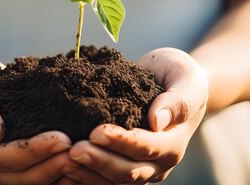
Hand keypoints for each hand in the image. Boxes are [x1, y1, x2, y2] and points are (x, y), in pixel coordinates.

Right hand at [0, 53, 78, 184]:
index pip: (8, 158)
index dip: (35, 151)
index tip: (62, 139)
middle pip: (24, 176)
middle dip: (54, 166)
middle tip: (82, 150)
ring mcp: (1, 171)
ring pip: (34, 182)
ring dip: (60, 172)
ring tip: (85, 158)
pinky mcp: (16, 167)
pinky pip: (39, 176)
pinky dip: (59, 173)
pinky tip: (80, 162)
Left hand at [64, 48, 208, 183]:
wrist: (173, 82)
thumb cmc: (179, 75)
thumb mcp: (185, 78)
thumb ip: (176, 101)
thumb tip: (157, 121)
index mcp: (174, 142)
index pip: (146, 147)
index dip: (121, 142)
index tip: (96, 132)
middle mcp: (159, 163)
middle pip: (128, 171)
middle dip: (99, 162)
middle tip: (73, 150)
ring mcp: (142, 169)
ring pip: (114, 181)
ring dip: (88, 174)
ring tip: (64, 161)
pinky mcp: (124, 168)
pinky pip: (105, 180)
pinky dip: (86, 178)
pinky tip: (64, 170)